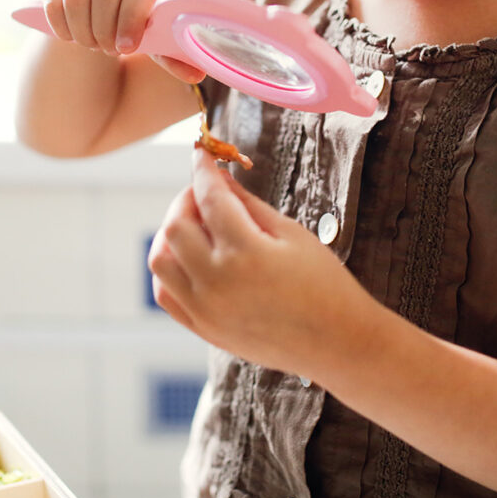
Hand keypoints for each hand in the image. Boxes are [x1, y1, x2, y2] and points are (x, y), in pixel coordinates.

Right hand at [42, 0, 202, 82]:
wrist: (115, 9)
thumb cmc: (144, 23)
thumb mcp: (160, 38)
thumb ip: (173, 55)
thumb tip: (195, 76)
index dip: (132, 18)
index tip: (127, 48)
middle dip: (105, 27)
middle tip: (110, 51)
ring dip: (83, 29)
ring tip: (94, 45)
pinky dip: (61, 25)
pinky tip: (72, 38)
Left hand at [148, 149, 376, 378]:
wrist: (336, 341)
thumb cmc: (324, 284)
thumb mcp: (292, 234)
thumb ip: (250, 205)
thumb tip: (220, 180)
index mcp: (246, 254)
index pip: (209, 198)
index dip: (204, 170)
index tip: (202, 155)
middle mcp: (217, 283)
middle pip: (175, 226)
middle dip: (186, 200)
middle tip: (206, 193)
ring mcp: (206, 310)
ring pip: (160, 261)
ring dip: (171, 234)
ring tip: (197, 226)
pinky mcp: (204, 329)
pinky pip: (166, 294)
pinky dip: (170, 269)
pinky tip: (191, 258)